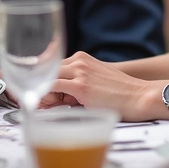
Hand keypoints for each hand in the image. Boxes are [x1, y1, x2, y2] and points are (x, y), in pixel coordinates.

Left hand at [42, 51, 162, 121]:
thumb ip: (72, 87)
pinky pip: (52, 88)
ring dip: (40, 94)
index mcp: (80, 58)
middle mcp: (78, 60)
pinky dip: (42, 96)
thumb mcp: (93, 83)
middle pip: (45, 71)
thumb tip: (51, 100)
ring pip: (46, 78)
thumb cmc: (118, 95)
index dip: (39, 80)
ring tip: (46, 109)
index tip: (29, 91)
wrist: (139, 96)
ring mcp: (79, 71)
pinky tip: (42, 105)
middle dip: (36, 87)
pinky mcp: (81, 85)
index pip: (50, 66)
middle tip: (38, 104)